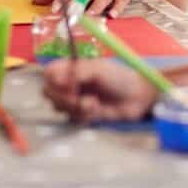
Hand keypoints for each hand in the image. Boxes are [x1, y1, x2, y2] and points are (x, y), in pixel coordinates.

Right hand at [42, 59, 156, 122]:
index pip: (49, 72)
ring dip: (75, 107)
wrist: (138, 98)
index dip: (52, 80)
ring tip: (93, 103)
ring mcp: (76, 99)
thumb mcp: (98, 69)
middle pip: (49, 92)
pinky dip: (84, 115)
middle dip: (62, 97)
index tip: (65, 84)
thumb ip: (75, 72)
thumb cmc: (119, 77)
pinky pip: (72, 118)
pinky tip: (97, 110)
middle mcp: (71, 83)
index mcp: (72, 68)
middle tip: (77, 97)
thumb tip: (54, 77)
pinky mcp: (83, 115)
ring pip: (59, 107)